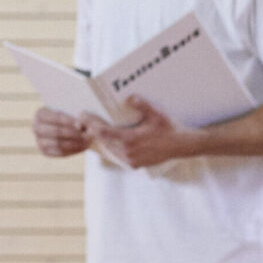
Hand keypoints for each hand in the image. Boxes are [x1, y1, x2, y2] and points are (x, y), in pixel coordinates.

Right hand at [34, 106, 90, 157]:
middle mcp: (36, 127)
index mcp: (40, 113)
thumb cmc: (70, 117)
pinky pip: (59, 152)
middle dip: (72, 133)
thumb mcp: (73, 112)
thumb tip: (80, 125)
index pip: (56, 117)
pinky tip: (83, 147)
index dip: (69, 121)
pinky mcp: (45, 152)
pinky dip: (72, 150)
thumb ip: (77, 116)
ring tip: (87, 141)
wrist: (65, 128)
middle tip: (86, 134)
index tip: (81, 124)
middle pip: (56, 131)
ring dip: (74, 143)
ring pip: (58, 143)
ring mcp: (39, 141)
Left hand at [84, 97, 201, 169]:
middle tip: (83, 119)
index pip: (103, 132)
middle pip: (102, 141)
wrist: (180, 146)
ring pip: (108, 149)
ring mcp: (130, 160)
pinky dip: (110, 146)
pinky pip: (116, 155)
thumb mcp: (156, 114)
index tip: (83, 115)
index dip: (91, 124)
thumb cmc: (168, 129)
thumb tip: (130, 97)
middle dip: (92, 130)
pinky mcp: (134, 164)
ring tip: (93, 127)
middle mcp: (128, 153)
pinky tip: (108, 138)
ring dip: (100, 139)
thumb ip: (142, 105)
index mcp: (130, 140)